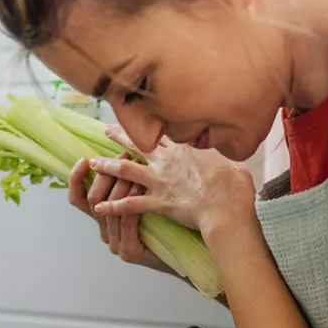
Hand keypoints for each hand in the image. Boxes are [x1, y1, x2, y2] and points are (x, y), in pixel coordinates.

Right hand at [68, 155, 175, 274]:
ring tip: (133, 166)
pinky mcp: (129, 252)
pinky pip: (125, 223)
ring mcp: (116, 244)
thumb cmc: (165, 221)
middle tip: (122, 155)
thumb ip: (127, 182)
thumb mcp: (141, 199)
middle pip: (93, 200)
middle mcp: (105, 232)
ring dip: (120, 185)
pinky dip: (130, 204)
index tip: (84, 159)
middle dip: (106, 175)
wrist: (185, 250)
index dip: (75, 179)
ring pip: (108, 211)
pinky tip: (139, 187)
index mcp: (102, 219)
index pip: (78, 198)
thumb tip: (122, 152)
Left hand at [86, 126, 255, 245]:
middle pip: (137, 144)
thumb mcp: (231, 161)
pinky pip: (129, 204)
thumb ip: (221, 156)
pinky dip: (113, 207)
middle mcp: (167, 161)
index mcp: (184, 149)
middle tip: (105, 130)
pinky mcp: (157, 202)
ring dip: (107, 166)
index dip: (148, 125)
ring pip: (125, 170)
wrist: (227, 207)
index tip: (139, 118)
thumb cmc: (233, 187)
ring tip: (93, 163)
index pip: (161, 133)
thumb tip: (230, 150)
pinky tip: (99, 208)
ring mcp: (160, 181)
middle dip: (119, 136)